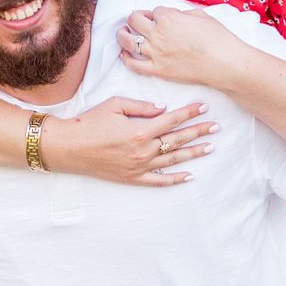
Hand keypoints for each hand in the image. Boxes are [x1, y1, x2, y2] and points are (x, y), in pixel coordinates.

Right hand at [45, 96, 216, 185]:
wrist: (69, 147)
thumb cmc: (90, 122)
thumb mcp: (115, 105)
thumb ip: (141, 107)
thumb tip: (163, 109)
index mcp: (140, 131)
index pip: (172, 120)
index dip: (189, 112)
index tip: (204, 107)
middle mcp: (143, 151)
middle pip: (177, 140)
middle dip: (198, 132)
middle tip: (215, 127)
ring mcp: (139, 167)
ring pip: (172, 160)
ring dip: (193, 153)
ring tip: (210, 148)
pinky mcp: (132, 178)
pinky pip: (158, 181)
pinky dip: (174, 179)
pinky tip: (189, 176)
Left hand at [117, 3, 241, 88]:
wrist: (224, 63)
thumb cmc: (218, 38)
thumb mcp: (201, 16)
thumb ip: (183, 13)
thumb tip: (175, 15)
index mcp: (169, 17)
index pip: (155, 11)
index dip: (157, 13)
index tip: (161, 18)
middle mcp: (158, 33)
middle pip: (134, 20)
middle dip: (135, 18)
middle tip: (138, 21)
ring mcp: (156, 52)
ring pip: (128, 41)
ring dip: (122, 34)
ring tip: (123, 33)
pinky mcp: (158, 70)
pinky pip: (134, 65)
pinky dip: (126, 59)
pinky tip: (125, 54)